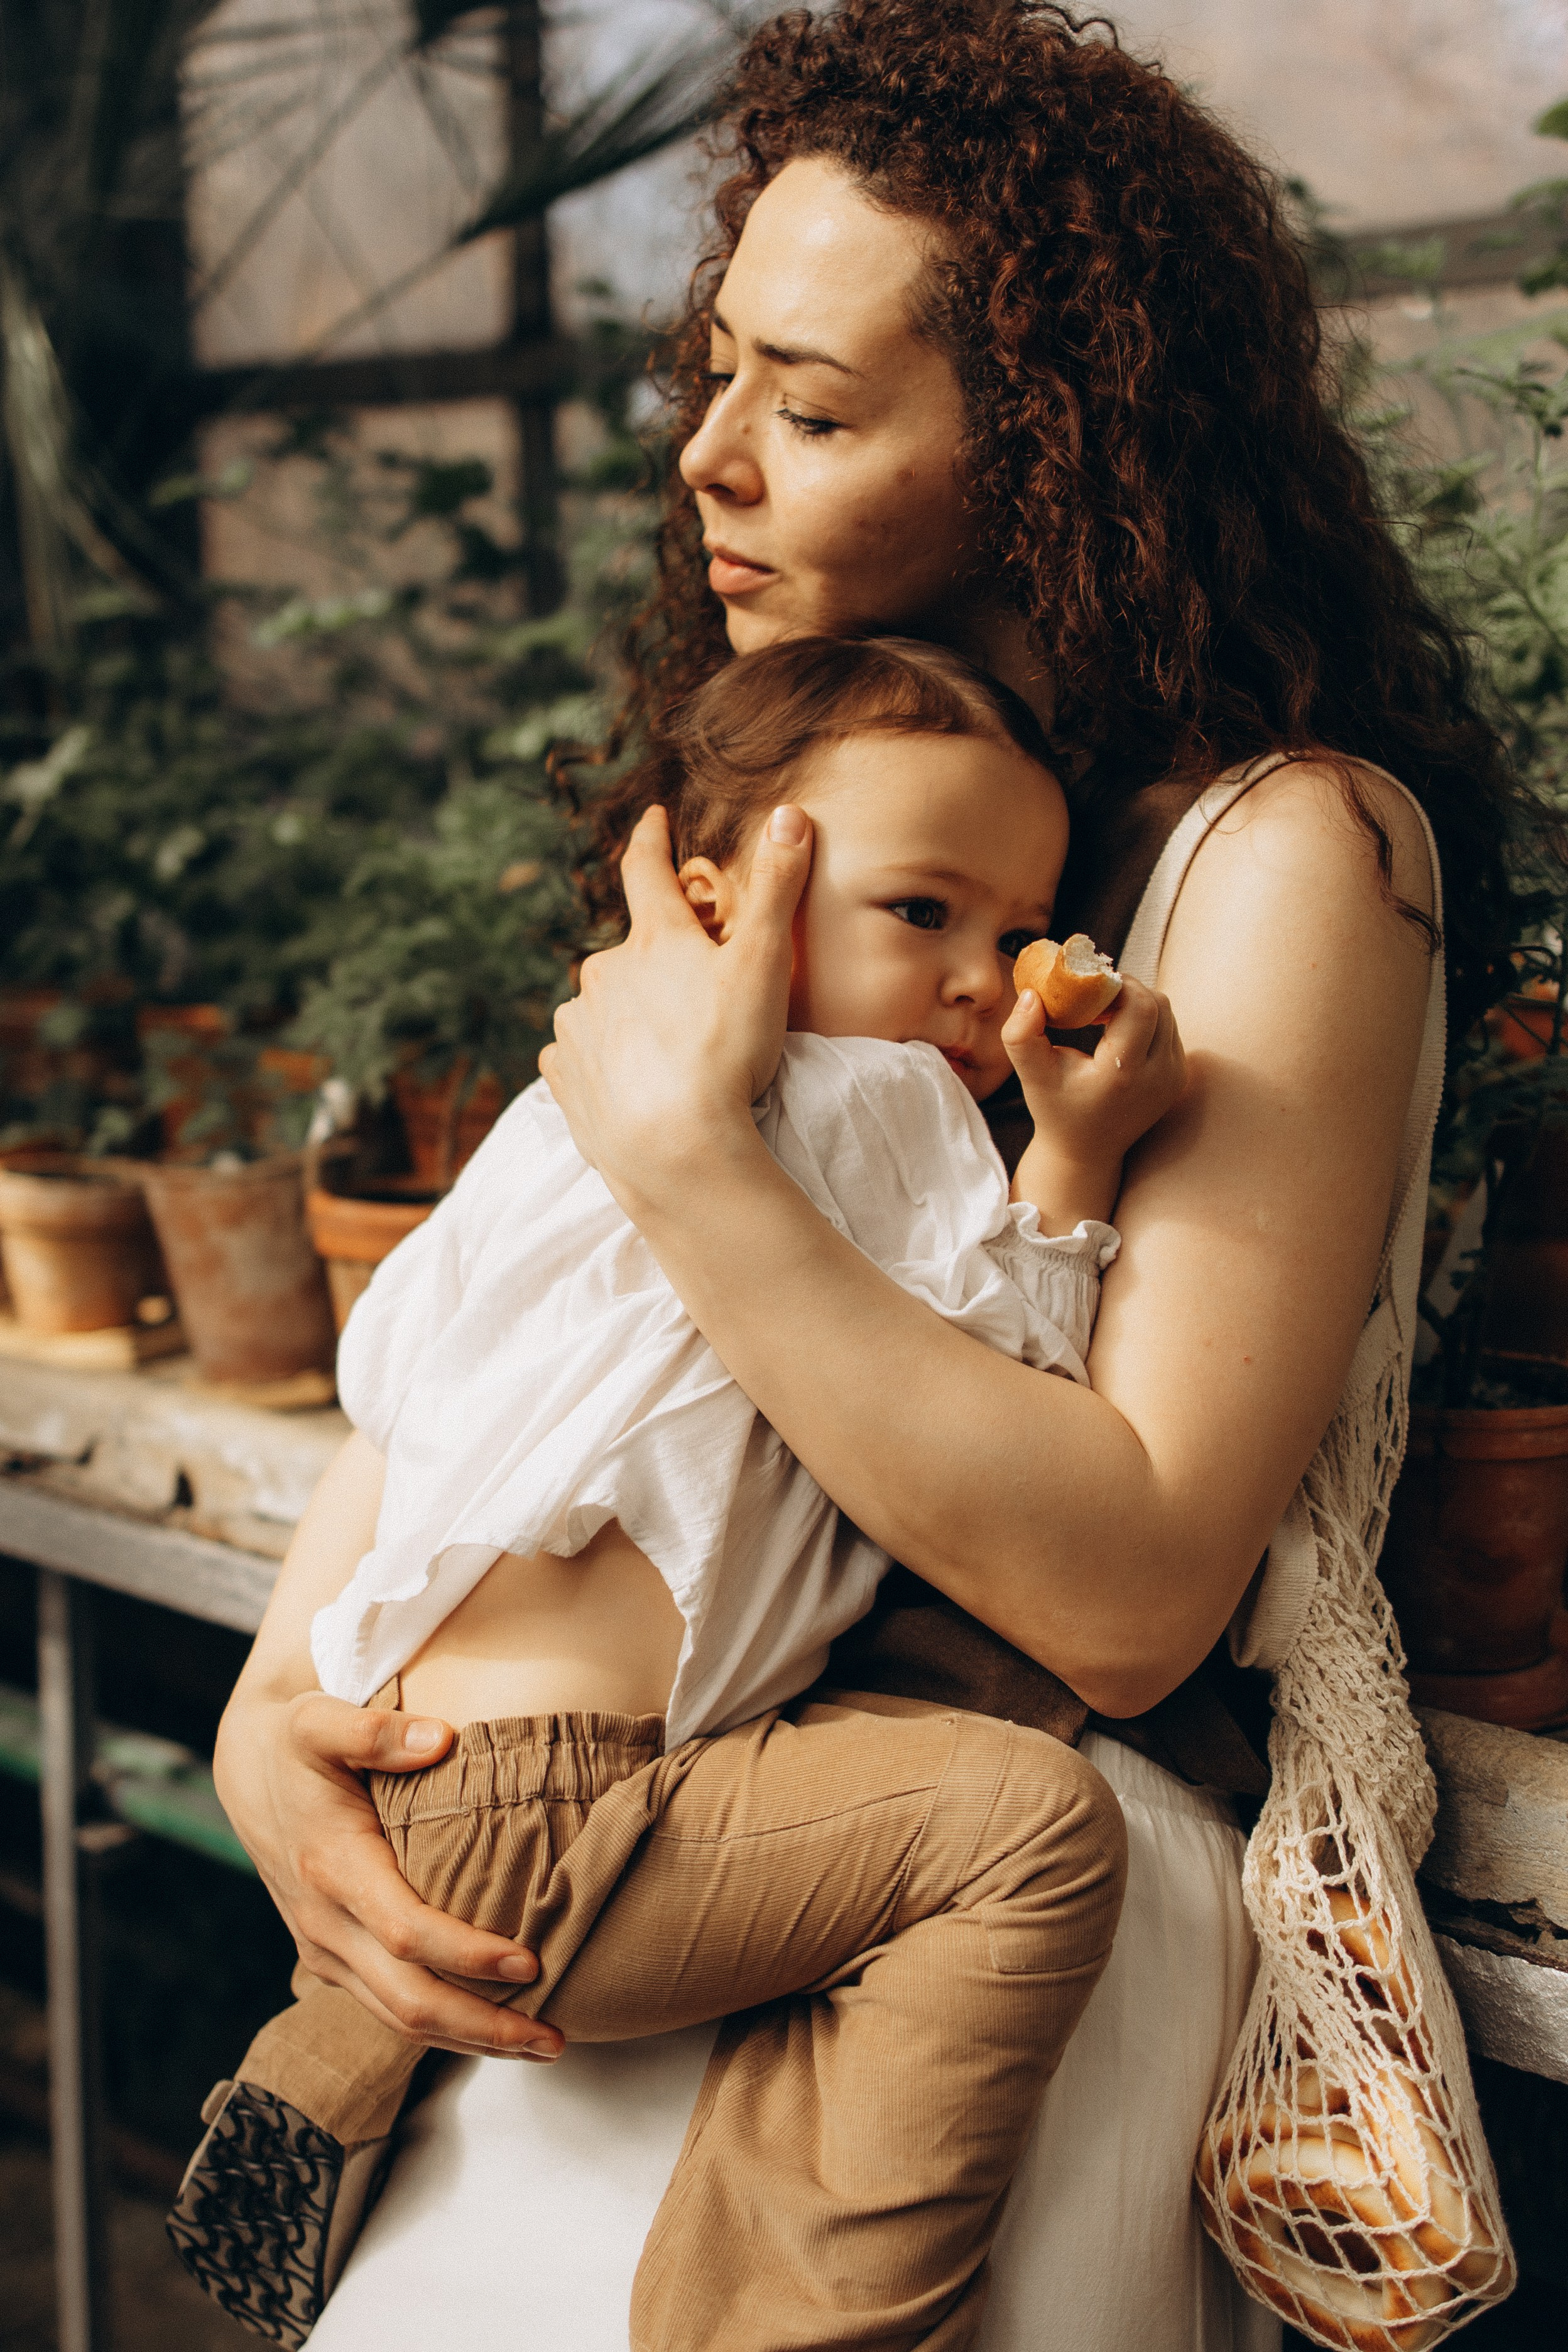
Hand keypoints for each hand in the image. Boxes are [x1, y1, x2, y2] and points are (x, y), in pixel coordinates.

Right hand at [214, 1689, 562, 2059]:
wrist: (248, 1771)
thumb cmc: (297, 1743)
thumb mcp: (321, 1721)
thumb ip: (375, 1731)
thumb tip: (440, 1739)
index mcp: (330, 1867)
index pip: (404, 1932)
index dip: (467, 1954)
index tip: (528, 1961)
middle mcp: (324, 1922)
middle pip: (406, 2001)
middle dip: (482, 2027)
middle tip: (553, 2037)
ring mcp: (324, 1949)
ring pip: (397, 2018)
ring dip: (470, 2039)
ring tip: (540, 2044)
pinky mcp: (331, 1957)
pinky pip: (387, 2006)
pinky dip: (443, 2025)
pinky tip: (493, 2025)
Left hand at [538, 803, 813, 1212]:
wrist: (676, 1148)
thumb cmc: (727, 1052)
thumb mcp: (766, 962)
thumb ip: (778, 887)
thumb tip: (791, 814)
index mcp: (654, 940)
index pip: (647, 870)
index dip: (652, 839)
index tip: (655, 820)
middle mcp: (603, 973)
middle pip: (631, 951)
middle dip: (655, 960)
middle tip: (691, 990)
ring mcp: (578, 1025)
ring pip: (602, 1004)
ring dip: (627, 1013)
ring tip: (667, 1050)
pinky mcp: (564, 1075)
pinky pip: (578, 1054)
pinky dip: (600, 1058)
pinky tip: (629, 1081)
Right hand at [1001, 976, 1185, 1226]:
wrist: (1087, 1151)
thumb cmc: (1056, 1109)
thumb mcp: (1032, 1075)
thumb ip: (1021, 1034)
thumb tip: (1031, 995)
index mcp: (1123, 1074)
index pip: (1140, 1006)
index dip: (1116, 985)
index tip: (1087, 990)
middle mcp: (1159, 1076)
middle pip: (1157, 1003)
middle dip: (1126, 990)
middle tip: (1094, 997)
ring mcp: (1174, 1076)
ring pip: (1166, 1012)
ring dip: (1136, 1003)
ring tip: (1104, 1013)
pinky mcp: (1179, 1075)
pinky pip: (1169, 1028)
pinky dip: (1145, 1019)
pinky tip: (1118, 1032)